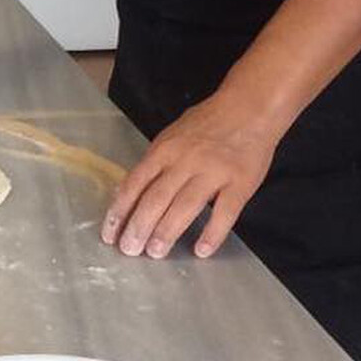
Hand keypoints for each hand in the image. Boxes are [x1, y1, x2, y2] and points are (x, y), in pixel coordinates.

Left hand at [101, 95, 285, 258]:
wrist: (250, 108)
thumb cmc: (208, 123)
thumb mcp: (172, 135)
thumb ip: (154, 163)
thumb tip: (127, 191)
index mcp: (164, 149)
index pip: (135, 184)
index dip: (120, 211)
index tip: (109, 233)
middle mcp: (186, 161)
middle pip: (156, 198)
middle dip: (139, 227)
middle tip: (129, 250)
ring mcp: (214, 172)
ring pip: (185, 207)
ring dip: (167, 232)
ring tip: (155, 253)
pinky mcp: (241, 183)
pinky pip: (225, 213)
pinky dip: (212, 233)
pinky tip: (201, 251)